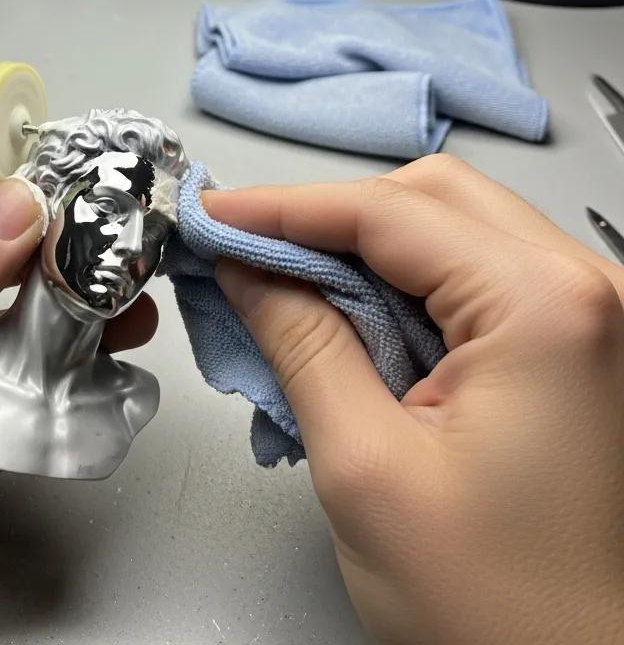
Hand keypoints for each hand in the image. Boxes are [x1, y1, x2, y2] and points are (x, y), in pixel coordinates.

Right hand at [207, 155, 623, 644]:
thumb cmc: (504, 614)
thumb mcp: (366, 467)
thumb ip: (300, 344)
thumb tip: (249, 270)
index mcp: (546, 309)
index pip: (388, 212)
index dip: (285, 207)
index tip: (216, 215)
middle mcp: (586, 295)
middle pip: (429, 200)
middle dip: (328, 220)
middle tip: (247, 251)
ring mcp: (591, 321)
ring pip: (452, 233)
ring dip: (362, 255)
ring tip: (287, 295)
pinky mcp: (577, 350)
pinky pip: (474, 281)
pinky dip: (402, 289)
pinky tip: (350, 325)